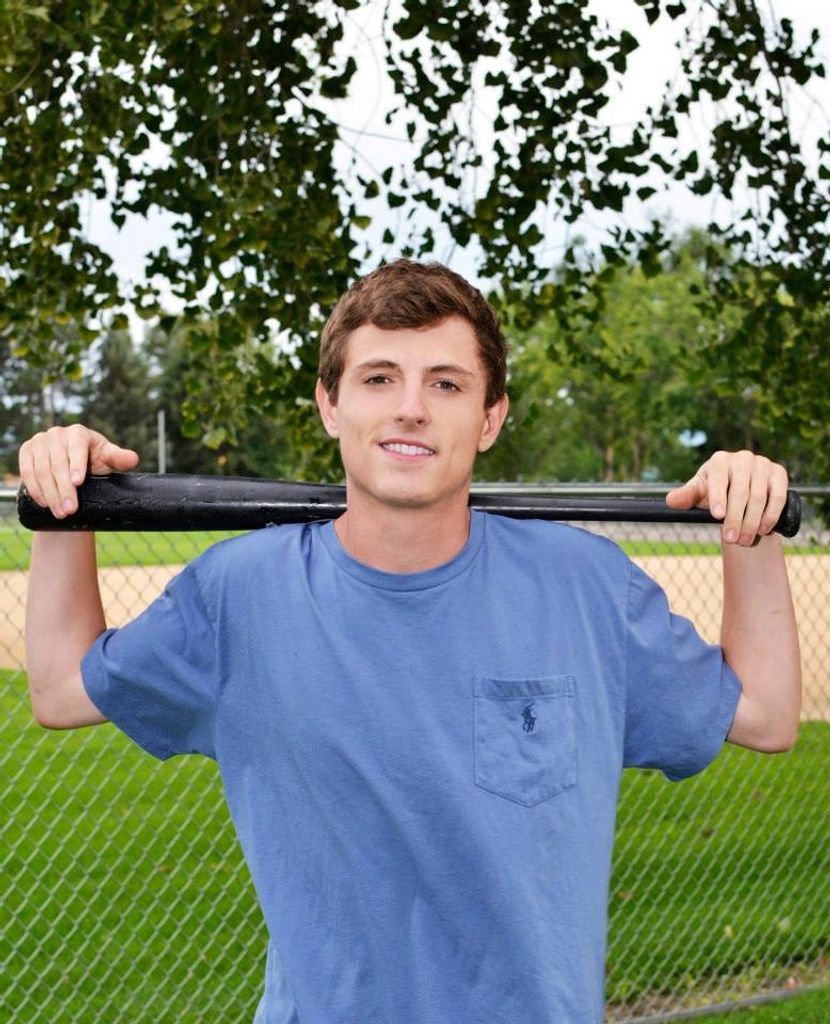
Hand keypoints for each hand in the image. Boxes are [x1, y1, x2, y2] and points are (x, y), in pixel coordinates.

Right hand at [19, 424, 138, 519]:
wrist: (72, 466)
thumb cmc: (95, 461)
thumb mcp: (108, 459)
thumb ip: (119, 458)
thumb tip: (132, 459)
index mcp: (78, 432)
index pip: (76, 448)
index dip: (76, 465)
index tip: (78, 483)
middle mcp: (57, 433)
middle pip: (57, 463)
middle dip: (64, 489)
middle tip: (70, 510)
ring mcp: (39, 441)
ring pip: (41, 469)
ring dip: (49, 493)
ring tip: (60, 512)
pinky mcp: (26, 451)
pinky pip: (26, 470)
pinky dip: (34, 488)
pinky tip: (43, 502)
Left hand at [665, 450, 787, 545]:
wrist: (740, 491)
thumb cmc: (714, 491)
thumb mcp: (699, 494)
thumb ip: (686, 497)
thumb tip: (670, 501)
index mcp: (720, 460)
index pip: (718, 478)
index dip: (718, 497)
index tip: (716, 517)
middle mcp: (742, 458)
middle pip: (740, 491)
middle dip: (735, 518)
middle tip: (730, 539)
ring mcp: (763, 464)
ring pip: (760, 497)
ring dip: (752, 522)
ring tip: (744, 540)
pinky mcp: (779, 473)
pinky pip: (778, 496)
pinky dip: (770, 515)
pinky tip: (763, 530)